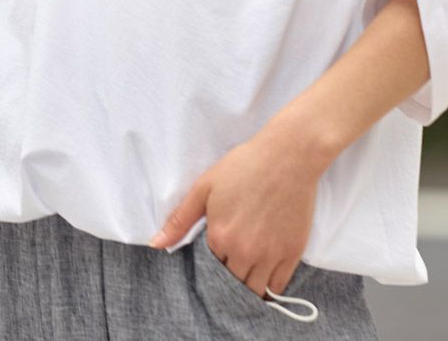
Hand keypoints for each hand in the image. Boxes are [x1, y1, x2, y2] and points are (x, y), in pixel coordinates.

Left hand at [148, 131, 324, 300]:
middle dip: (227, 281)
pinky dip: (269, 287)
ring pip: (254, 291)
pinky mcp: (292, 253)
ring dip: (246, 288)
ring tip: (244, 275)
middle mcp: (244, 252)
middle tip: (228, 266)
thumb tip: (155, 244)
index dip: (209, 265)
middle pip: (231, 285)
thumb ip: (180, 219)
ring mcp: (270, 255)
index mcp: (220, 237)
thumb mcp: (205, 186)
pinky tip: (263, 277)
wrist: (287, 156)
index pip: (208, 270)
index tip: (214, 256)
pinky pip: (278, 287)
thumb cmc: (244, 166)